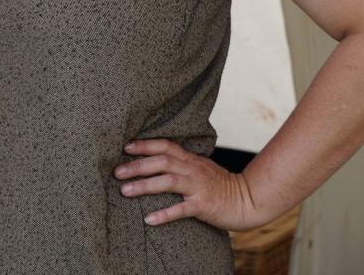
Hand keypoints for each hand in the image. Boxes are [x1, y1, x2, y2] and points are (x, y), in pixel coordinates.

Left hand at [113, 138, 262, 231]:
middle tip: (116, 171)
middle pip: (161, 161)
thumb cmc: (218, 184)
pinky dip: (164, 214)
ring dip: (144, 185)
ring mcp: (198, 186)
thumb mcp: (200, 166)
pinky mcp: (203, 205)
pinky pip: (181, 209)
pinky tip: (149, 219)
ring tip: (124, 191)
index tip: (125, 147)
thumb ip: (181, 162)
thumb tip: (156, 159)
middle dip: (137, 165)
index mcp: (190, 159)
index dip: (145, 145)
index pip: (165, 146)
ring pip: (167, 181)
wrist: (247, 199)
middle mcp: (192, 169)